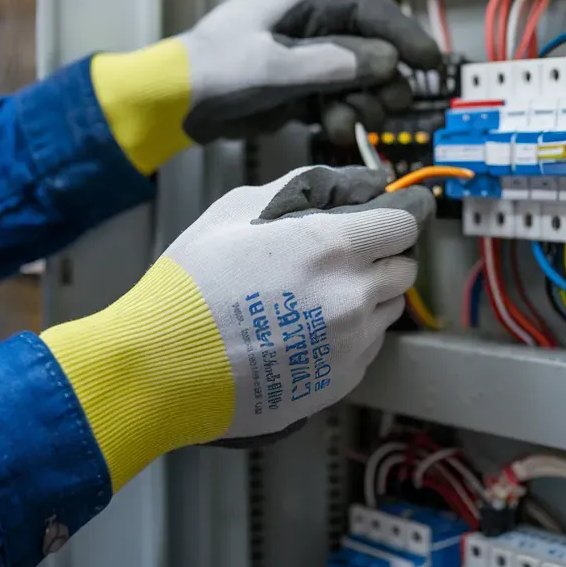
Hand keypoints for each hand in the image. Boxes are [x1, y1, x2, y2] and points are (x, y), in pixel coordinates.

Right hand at [41, 166, 433, 489]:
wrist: (161, 367)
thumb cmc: (191, 288)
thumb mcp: (234, 211)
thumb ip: (298, 189)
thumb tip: (344, 184)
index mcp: (331, 247)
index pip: (403, 223)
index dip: (391, 216)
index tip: (380, 219)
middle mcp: (352, 296)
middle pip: (404, 268)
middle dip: (380, 257)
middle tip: (339, 259)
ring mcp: (349, 344)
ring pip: (388, 310)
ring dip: (366, 298)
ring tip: (312, 299)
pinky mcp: (339, 382)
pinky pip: (366, 349)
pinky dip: (349, 337)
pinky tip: (304, 332)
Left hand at [91, 0, 442, 173]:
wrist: (171, 104)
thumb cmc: (212, 71)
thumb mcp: (272, 65)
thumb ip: (331, 63)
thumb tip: (386, 61)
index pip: (368, 8)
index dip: (402, 33)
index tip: (427, 62)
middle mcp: (308, 23)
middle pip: (369, 45)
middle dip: (385, 77)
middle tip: (393, 103)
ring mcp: (304, 56)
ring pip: (357, 76)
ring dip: (365, 101)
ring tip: (359, 122)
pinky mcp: (298, 87)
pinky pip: (336, 98)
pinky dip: (343, 115)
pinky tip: (336, 130)